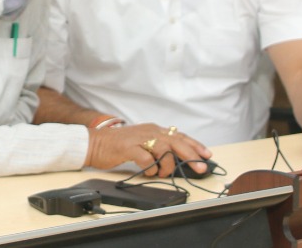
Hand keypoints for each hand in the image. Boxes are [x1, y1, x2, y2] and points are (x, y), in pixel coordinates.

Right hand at [86, 123, 211, 177]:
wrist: (94, 143)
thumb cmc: (118, 145)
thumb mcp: (142, 142)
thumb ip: (158, 148)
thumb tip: (175, 160)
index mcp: (154, 130)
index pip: (179, 135)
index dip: (195, 145)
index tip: (207, 155)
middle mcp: (149, 131)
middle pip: (176, 141)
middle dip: (191, 155)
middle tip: (201, 167)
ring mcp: (139, 138)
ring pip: (163, 149)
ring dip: (167, 165)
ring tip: (163, 173)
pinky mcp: (128, 147)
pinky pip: (146, 158)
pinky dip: (150, 168)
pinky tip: (148, 172)